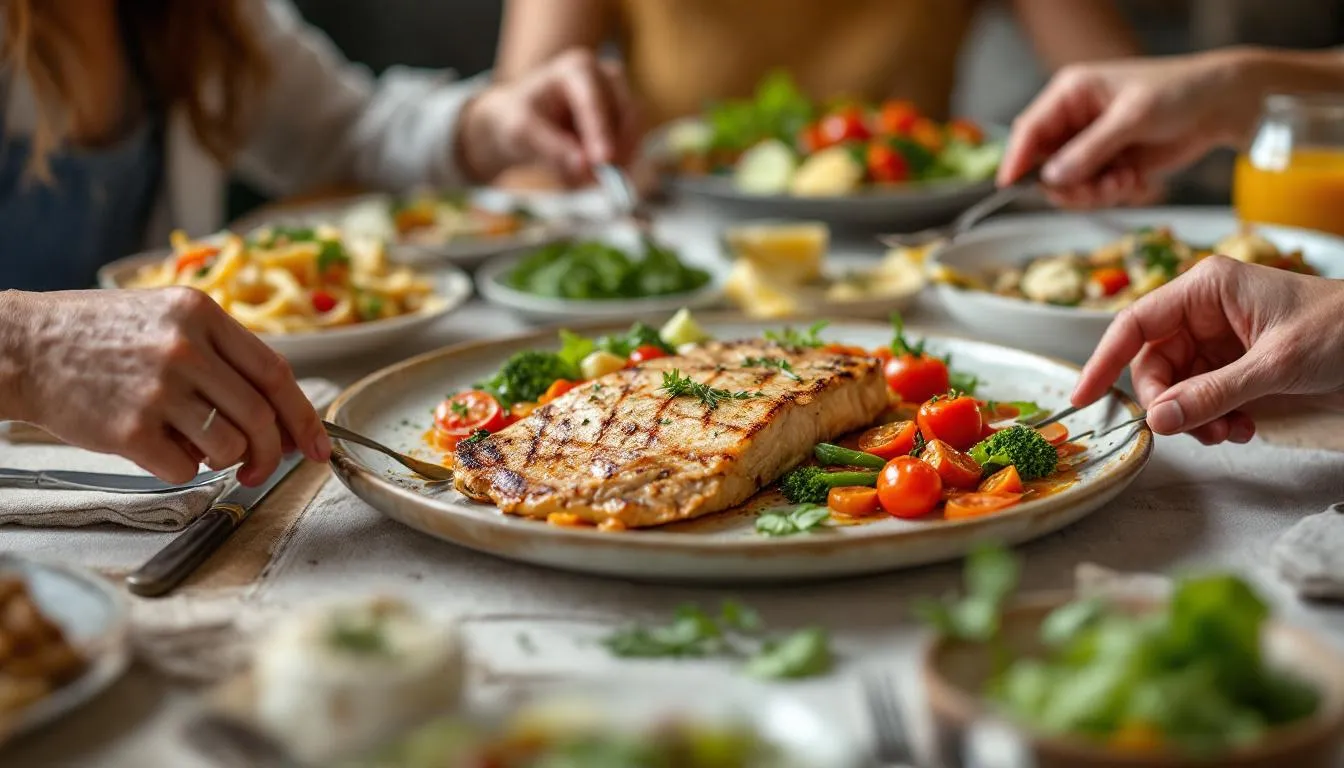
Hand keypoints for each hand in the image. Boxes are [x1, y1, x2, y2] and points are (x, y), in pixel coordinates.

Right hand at [6, 288, 329, 484]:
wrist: (23, 346)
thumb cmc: (102, 336)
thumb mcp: (169, 318)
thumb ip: (224, 356)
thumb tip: (282, 415)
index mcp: (202, 314)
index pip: (277, 374)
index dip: (305, 417)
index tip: (318, 446)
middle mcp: (185, 348)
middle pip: (261, 416)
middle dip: (273, 453)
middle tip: (263, 468)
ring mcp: (158, 388)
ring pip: (231, 446)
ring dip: (227, 461)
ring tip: (201, 449)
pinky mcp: (130, 428)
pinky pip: (184, 468)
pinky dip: (181, 468)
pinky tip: (159, 447)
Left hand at [458, 49, 640, 184]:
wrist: (522, 122)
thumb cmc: (519, 118)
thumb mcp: (524, 132)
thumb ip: (552, 148)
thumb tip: (583, 165)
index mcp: (577, 68)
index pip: (595, 101)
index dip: (601, 131)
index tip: (603, 160)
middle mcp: (606, 77)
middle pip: (628, 112)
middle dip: (618, 147)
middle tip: (599, 179)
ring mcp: (620, 97)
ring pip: (634, 133)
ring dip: (617, 160)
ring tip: (585, 180)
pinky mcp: (625, 120)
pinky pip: (632, 147)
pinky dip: (617, 165)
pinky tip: (591, 176)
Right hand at [998, 49, 1259, 207]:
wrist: (1221, 106)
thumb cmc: (1178, 93)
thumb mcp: (1132, 117)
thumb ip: (1090, 149)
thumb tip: (1051, 179)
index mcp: (1071, 94)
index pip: (1030, 130)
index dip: (1017, 159)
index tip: (1009, 187)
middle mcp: (1074, 121)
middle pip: (1045, 166)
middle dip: (1071, 185)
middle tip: (1102, 188)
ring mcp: (1091, 146)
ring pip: (1068, 185)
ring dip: (1095, 193)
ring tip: (1126, 182)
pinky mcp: (1110, 165)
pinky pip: (1093, 192)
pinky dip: (1113, 194)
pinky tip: (1137, 180)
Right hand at [1072, 257, 1343, 444]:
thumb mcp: (1277, 363)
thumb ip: (1214, 393)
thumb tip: (1158, 419)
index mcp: (1206, 289)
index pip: (1135, 324)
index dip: (1104, 360)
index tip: (1084, 398)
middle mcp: (1205, 310)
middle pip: (1154, 363)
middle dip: (1169, 402)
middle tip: (1192, 430)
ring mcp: (1220, 338)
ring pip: (1177, 386)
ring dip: (1195, 417)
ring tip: (1230, 433)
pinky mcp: (1235, 363)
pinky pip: (1203, 396)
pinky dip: (1215, 418)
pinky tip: (1242, 428)